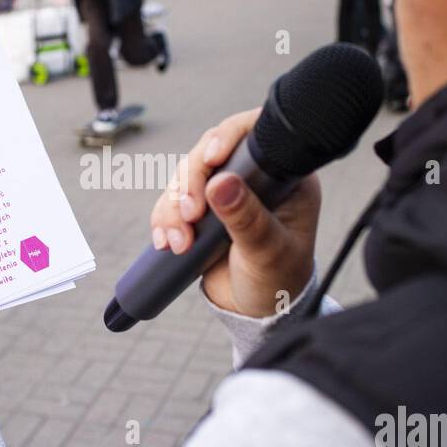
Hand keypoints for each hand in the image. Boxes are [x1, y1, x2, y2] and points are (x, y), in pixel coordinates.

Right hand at [150, 109, 320, 318]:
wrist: (258, 312)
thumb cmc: (279, 280)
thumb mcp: (267, 251)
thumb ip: (247, 218)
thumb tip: (222, 184)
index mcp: (283, 176)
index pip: (253, 135)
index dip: (227, 136)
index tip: (211, 157)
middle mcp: (252, 176)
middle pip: (207, 154)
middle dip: (190, 183)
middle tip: (191, 216)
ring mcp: (223, 192)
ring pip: (184, 178)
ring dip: (173, 208)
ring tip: (179, 244)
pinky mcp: (200, 211)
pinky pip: (171, 202)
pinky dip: (163, 220)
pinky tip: (166, 242)